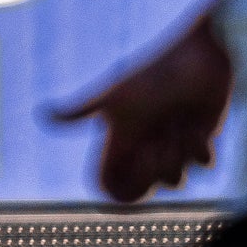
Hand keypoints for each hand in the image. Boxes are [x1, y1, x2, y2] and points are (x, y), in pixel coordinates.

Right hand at [49, 10, 231, 203]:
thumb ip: (80, 111)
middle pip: (147, 188)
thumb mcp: (115, 96)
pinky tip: (197, 124)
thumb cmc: (155, 74)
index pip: (112, 185)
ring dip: (179, 153)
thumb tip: (42, 112)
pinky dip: (199, 149)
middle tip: (160, 135)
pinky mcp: (199, 138)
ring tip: (180, 121)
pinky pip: (204, 166)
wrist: (200, 55)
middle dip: (156, 169)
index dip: (123, 191)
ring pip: (176, 180)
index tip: (133, 172)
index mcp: (120, 141)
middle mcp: (144, 146)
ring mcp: (172, 144)